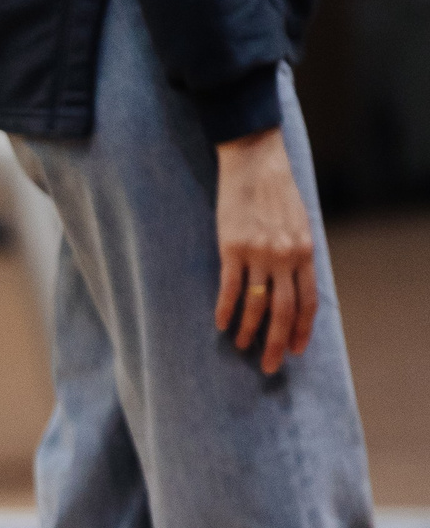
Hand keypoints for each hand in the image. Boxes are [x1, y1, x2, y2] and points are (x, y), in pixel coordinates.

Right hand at [213, 128, 316, 375]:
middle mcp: (286, 255)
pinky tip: (220, 324)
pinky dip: (226, 310)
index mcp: (305, 251)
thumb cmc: (276, 191)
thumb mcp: (298, 222)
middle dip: (277, 343)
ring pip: (256, 305)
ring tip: (242, 346)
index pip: (308, 301)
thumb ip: (297, 253)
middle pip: (284, 311)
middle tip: (270, 366)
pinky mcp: (232, 247)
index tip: (295, 351)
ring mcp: (259, 253)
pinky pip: (230, 288)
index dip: (302, 330)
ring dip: (249, 331)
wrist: (255, 161)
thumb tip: (292, 284)